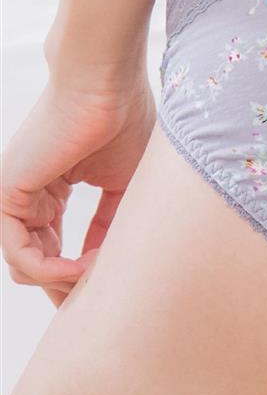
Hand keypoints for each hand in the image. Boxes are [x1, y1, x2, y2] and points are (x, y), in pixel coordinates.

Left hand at [1, 74, 155, 306]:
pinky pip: (19, 253)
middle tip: (97, 306)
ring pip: (25, 264)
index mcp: (51, 191)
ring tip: (98, 278)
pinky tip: (82, 269)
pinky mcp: (7, 194)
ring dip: (65, 281)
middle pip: (37, 263)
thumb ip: (112, 225)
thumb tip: (110, 264)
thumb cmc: (124, 123)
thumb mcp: (127, 187)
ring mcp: (14, 196)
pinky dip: (51, 269)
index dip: (81, 276)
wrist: (106, 88)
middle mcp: (28, 197)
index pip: (55, 248)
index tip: (110, 292)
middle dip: (68, 289)